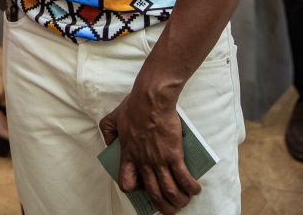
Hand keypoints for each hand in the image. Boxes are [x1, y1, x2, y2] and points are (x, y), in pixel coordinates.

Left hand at [99, 95, 200, 214]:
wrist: (151, 99)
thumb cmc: (134, 106)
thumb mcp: (113, 118)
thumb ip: (108, 131)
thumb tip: (109, 143)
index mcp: (129, 154)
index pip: (126, 182)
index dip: (133, 188)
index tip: (141, 186)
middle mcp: (143, 162)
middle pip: (153, 194)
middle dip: (163, 206)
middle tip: (169, 208)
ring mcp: (159, 160)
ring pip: (169, 191)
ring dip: (178, 201)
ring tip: (183, 201)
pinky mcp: (174, 154)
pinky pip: (183, 178)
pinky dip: (190, 188)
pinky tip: (194, 189)